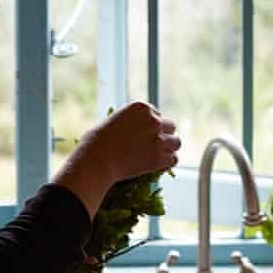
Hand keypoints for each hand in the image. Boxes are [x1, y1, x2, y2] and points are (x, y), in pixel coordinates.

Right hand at [59, 101, 180, 193]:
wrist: (96, 160)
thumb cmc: (96, 141)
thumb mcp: (112, 121)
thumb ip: (128, 121)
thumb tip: (133, 127)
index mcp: (142, 107)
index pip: (156, 114)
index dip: (151, 125)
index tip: (145, 134)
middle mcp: (153, 120)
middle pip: (170, 126)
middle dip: (163, 135)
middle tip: (154, 145)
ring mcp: (158, 139)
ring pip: (176, 142)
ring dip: (170, 148)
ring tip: (161, 155)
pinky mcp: (159, 157)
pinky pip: (174, 159)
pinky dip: (168, 163)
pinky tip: (160, 165)